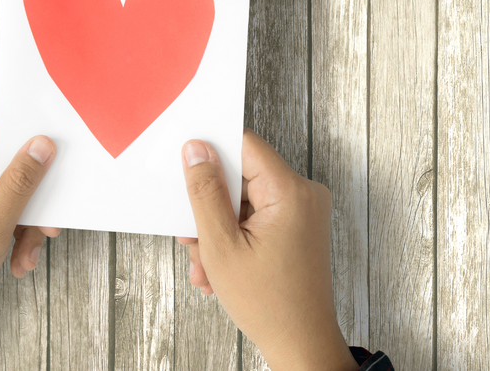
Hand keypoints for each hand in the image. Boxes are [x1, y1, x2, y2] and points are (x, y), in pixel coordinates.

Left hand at [0, 126, 60, 318]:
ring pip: (8, 193)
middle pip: (7, 169)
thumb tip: (41, 146)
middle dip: (29, 204)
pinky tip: (17, 257)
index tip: (54, 170)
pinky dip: (11, 232)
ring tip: (26, 254)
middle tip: (45, 229)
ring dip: (23, 225)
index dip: (29, 152)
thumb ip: (20, 183)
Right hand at [176, 131, 357, 370]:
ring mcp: (302, 212)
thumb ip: (205, 192)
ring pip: (244, 202)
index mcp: (290, 191)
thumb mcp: (221, 245)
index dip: (212, 154)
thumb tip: (196, 150)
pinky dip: (234, 238)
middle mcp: (302, 194)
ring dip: (218, 231)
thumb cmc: (271, 305)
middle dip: (210, 208)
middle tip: (193, 238)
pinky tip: (220, 267)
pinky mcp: (297, 227)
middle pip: (241, 177)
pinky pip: (256, 218)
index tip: (186, 168)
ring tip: (207, 264)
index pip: (244, 145)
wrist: (302, 344)